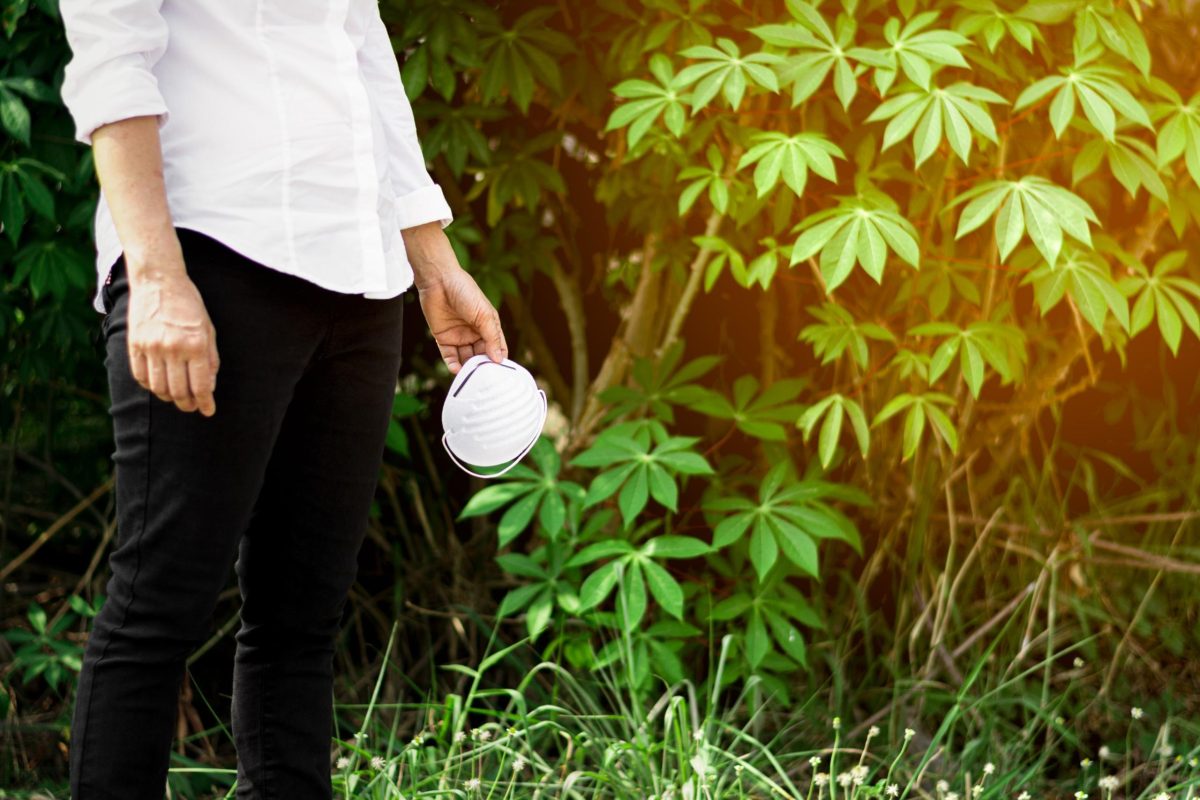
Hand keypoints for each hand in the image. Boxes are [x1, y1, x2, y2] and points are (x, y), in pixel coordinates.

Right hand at [126, 269, 220, 415]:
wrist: (159, 281)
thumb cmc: (189, 305)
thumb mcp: (208, 329)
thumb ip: (210, 359)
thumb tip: (209, 387)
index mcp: (195, 345)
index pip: (200, 385)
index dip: (205, 403)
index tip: (208, 410)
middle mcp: (172, 348)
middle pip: (178, 391)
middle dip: (188, 404)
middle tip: (192, 407)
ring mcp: (151, 347)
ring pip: (159, 387)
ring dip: (169, 398)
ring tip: (177, 398)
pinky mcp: (134, 345)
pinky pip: (140, 376)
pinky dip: (151, 386)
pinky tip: (159, 386)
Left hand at [416, 267, 507, 374]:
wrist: (438, 280)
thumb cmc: (465, 291)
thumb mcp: (484, 315)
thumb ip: (492, 338)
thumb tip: (499, 359)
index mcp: (488, 325)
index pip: (497, 347)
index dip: (499, 359)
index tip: (500, 372)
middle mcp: (474, 332)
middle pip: (481, 355)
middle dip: (482, 366)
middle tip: (484, 376)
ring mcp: (459, 336)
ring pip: (465, 358)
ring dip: (468, 367)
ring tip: (469, 375)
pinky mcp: (443, 338)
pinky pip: (449, 356)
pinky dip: (453, 364)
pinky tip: (456, 369)